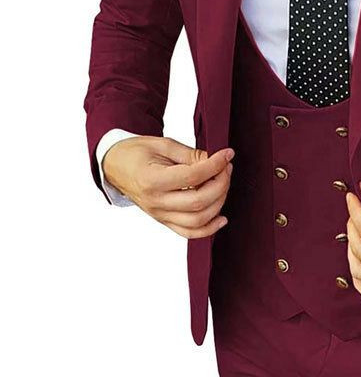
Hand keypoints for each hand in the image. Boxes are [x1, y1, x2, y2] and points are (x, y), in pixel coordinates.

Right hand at [102, 136, 234, 238]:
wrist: (116, 166)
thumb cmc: (137, 153)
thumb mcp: (163, 144)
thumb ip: (191, 155)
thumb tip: (216, 161)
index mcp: (152, 180)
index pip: (193, 176)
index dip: (215, 165)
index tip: (227, 154)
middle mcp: (155, 202)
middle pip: (199, 201)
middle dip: (221, 183)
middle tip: (226, 167)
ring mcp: (159, 214)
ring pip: (197, 220)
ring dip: (218, 202)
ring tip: (222, 183)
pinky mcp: (163, 221)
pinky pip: (189, 232)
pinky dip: (208, 228)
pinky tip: (221, 217)